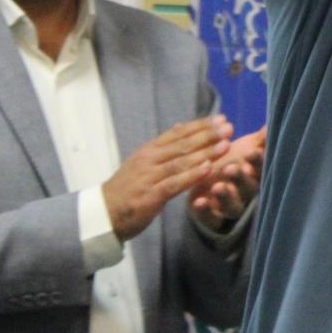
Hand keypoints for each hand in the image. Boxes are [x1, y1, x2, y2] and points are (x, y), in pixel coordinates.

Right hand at [102, 116, 230, 240]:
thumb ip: (163, 147)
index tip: (220, 118)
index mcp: (149, 150)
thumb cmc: (127, 188)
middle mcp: (149, 160)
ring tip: (225, 145)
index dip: (200, 125)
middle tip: (228, 127)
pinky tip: (208, 169)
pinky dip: (192, 175)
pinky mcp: (150, 196)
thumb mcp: (142, 162)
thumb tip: (181, 127)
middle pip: (182, 144)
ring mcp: (148, 177)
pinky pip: (174, 183)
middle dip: (207, 135)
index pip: (177, 133)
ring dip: (205, 152)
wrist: (103, 214)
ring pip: (180, 162)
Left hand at [190, 125, 265, 229]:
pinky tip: (198, 202)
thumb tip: (273, 123)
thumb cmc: (230, 161)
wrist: (208, 184)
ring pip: (233, 207)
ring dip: (225, 197)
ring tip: (217, 186)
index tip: (251, 152)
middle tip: (230, 168)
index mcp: (255, 174)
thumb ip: (260, 139)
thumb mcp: (245, 148)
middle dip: (240, 179)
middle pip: (248, 189)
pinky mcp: (214, 218)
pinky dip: (206, 212)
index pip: (260, 168)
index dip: (257, 161)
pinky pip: (212, 220)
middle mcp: (245, 193)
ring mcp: (230, 207)